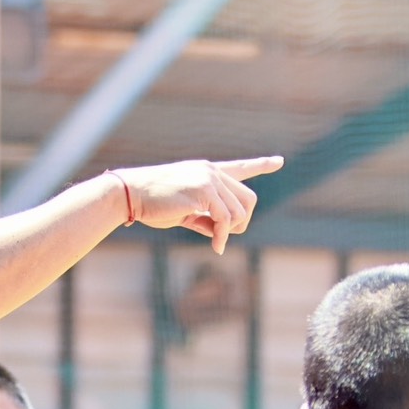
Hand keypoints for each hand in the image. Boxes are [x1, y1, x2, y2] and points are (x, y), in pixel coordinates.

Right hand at [115, 157, 283, 253]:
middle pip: (247, 199)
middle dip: (241, 223)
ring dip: (230, 232)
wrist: (129, 194)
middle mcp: (211, 171)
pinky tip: (215, 246)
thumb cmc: (151, 205)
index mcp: (206, 172)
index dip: (261, 165)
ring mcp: (208, 179)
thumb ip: (204, 217)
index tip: (279, 162)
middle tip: (222, 237)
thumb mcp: (183, 211)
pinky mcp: (203, 191)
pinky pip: (225, 219)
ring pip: (239, 212)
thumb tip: (222, 231)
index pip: (240, 167)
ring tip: (214, 241)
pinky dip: (222, 237)